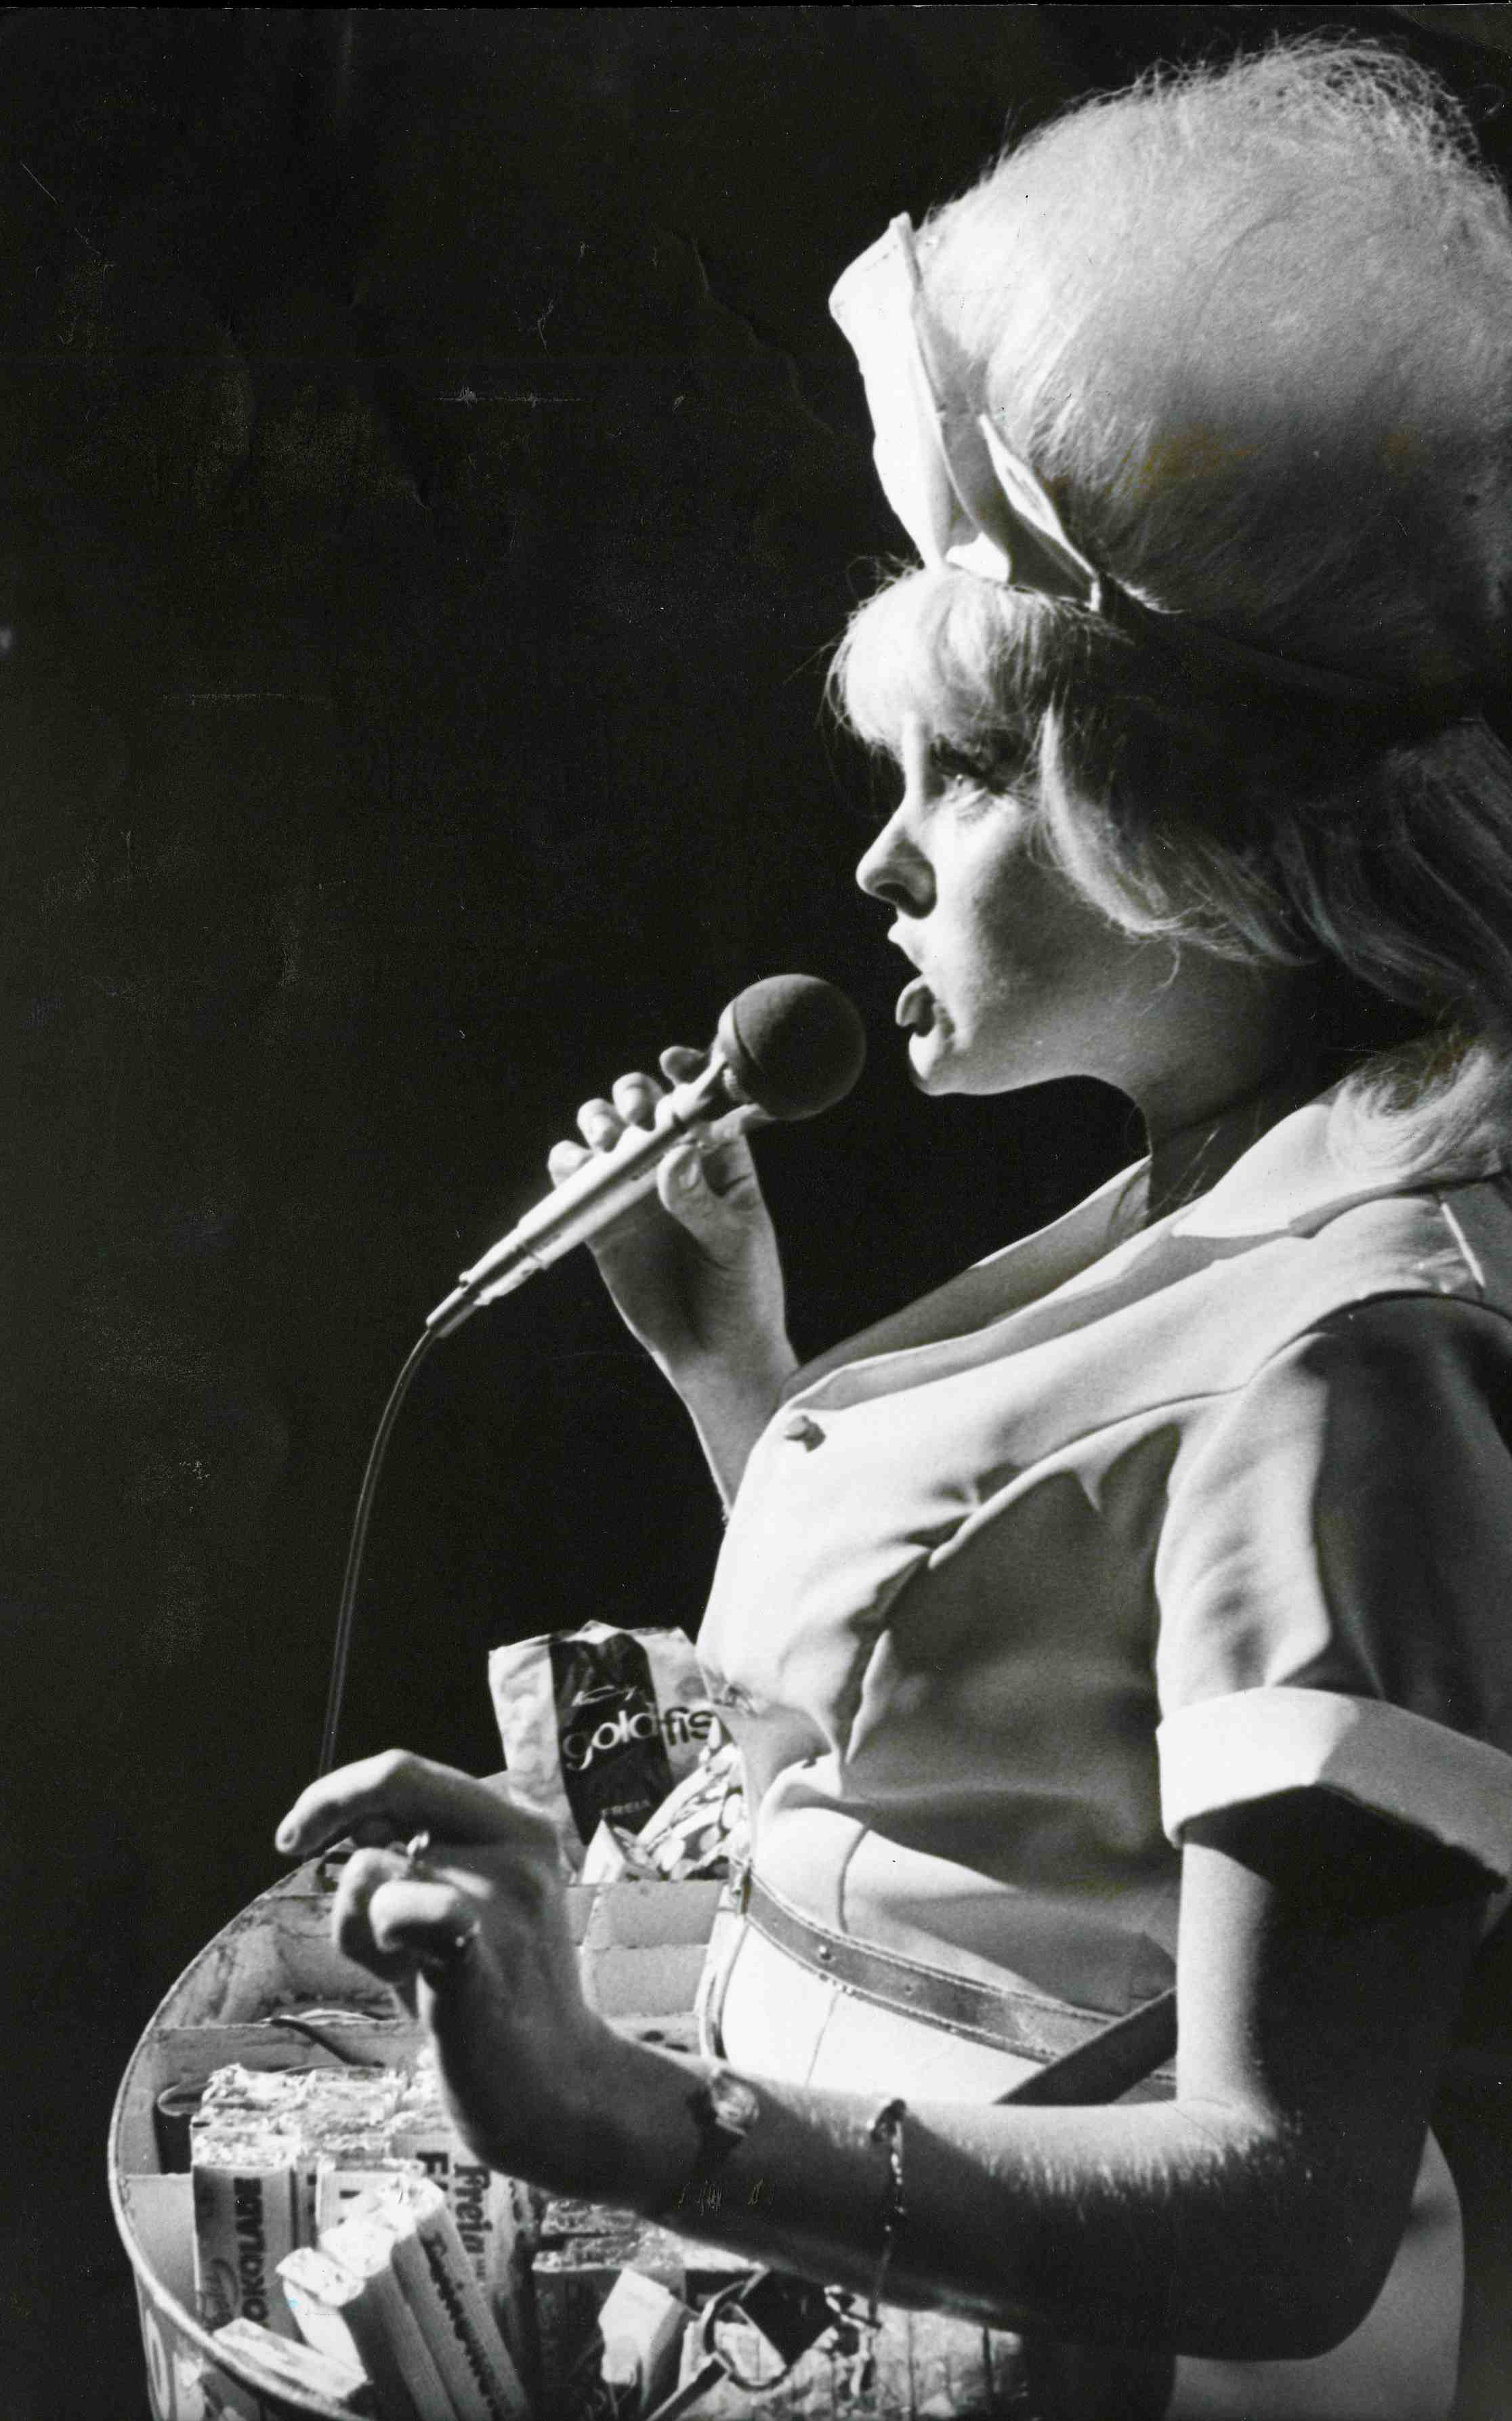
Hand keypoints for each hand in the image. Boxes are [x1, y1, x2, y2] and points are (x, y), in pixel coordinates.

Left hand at [275, 1752, 639, 2195]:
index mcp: (522, 1829)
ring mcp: (506, 1900)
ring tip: (407, 1975)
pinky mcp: (481, 1957)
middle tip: (292, 1843)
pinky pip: (403, 1909)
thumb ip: (422, 1854)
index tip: (301, 1831)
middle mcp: (520, 1850)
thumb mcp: (464, 1905)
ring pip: (370, 1870)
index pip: (413, 1772)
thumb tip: (356, 1816)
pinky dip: (378, 1932)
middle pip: (394, 1787)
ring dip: (358, 1928)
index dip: (343, 1788)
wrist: (555, 2092)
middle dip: (329, 1806)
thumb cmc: (493, 2000)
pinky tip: (407, 1974)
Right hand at [548, 1047, 793, 1394]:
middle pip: (642, 1103)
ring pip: (602, 1133)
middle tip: (637, 1118)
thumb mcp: (736, 1245)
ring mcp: (633, 1191)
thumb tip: (673, 1158)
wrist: (715, 1356)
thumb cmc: (743, 1295)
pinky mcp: (600, 1222)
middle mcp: (672, 1165)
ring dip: (596, 1124)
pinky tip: (576, 1171)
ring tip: (607, 1145)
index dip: (685, 1070)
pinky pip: (573, 1180)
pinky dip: (566, 1166)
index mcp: (720, 1159)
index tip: (672, 1061)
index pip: (700, 1099)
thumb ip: (703, 1203)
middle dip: (632, 1095)